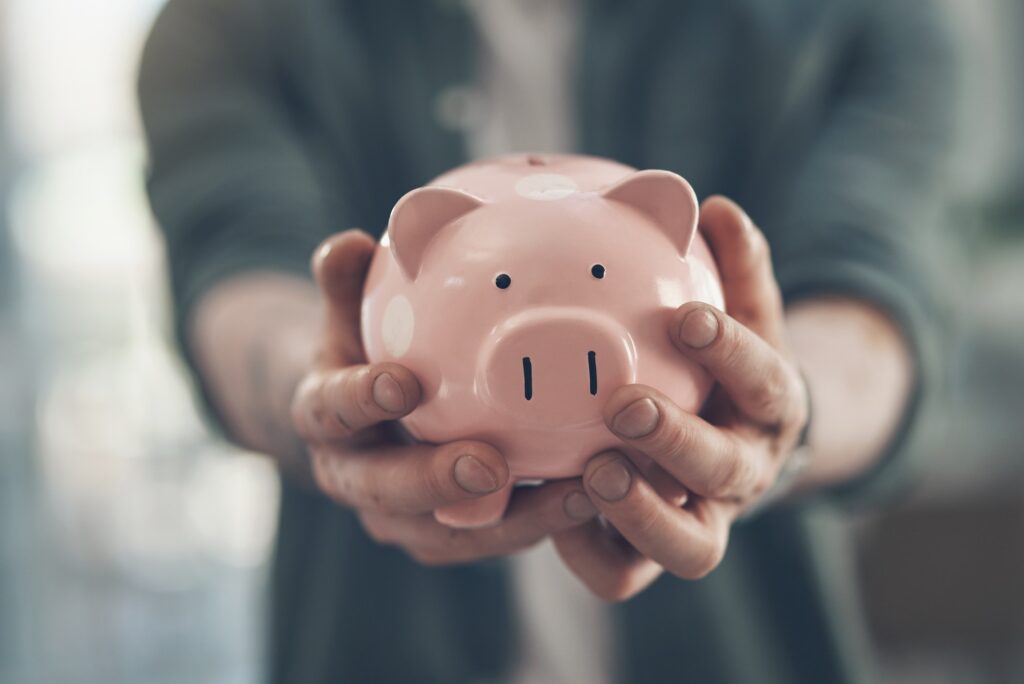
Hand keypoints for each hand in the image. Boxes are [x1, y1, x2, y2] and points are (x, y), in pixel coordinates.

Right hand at [292, 230, 596, 564]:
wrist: (359, 422)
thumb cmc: (363, 353)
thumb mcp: (347, 316)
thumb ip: (346, 284)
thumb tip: (351, 242)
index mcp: (323, 419)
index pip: (331, 411)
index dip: (362, 400)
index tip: (405, 383)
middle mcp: (353, 478)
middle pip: (385, 492)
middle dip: (436, 482)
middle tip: (490, 465)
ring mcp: (397, 518)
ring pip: (445, 533)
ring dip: (508, 520)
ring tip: (570, 493)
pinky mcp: (442, 537)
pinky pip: (487, 539)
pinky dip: (536, 526)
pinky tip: (590, 499)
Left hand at [553, 196, 809, 600]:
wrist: (733, 444)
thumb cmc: (722, 368)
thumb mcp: (741, 315)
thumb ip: (734, 268)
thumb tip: (716, 207)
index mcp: (770, 408)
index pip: (768, 382)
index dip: (734, 354)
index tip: (688, 318)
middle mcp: (744, 473)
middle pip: (725, 472)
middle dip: (677, 440)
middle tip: (623, 406)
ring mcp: (703, 523)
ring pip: (689, 548)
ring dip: (640, 513)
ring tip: (591, 470)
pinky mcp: (653, 556)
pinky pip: (622, 574)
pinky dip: (588, 550)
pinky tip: (552, 505)